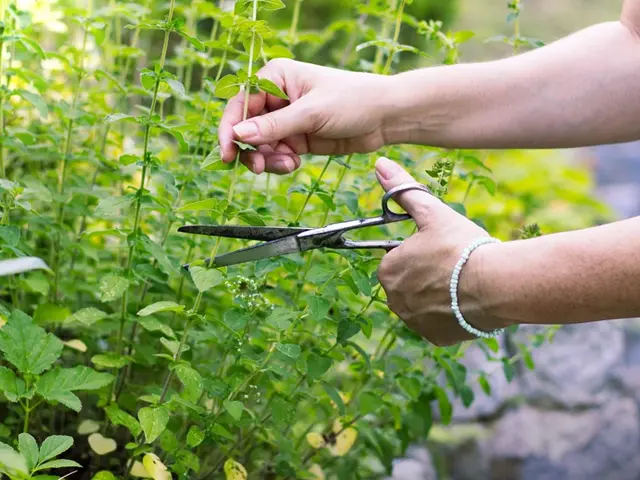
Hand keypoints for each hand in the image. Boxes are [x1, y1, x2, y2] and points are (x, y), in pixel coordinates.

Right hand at [218, 59, 390, 174]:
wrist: (385, 117)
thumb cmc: (352, 100)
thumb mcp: (311, 113)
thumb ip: (274, 126)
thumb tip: (237, 134)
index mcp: (276, 77)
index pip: (240, 103)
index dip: (230, 128)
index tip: (228, 152)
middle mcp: (277, 97)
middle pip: (246, 128)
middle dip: (251, 149)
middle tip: (258, 167)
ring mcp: (286, 120)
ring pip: (260, 146)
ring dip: (268, 159)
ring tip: (288, 164)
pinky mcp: (297, 139)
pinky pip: (277, 154)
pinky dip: (280, 163)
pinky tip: (295, 163)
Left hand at [375, 157, 506, 345]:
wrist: (496, 284)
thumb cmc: (462, 246)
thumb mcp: (432, 212)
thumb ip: (404, 190)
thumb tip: (380, 165)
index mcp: (387, 271)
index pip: (398, 259)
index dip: (420, 253)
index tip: (440, 250)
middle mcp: (394, 300)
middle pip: (409, 283)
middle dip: (426, 275)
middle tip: (453, 266)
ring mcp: (414, 322)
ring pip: (422, 303)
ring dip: (437, 295)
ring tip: (461, 284)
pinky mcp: (435, 337)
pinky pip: (438, 324)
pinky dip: (449, 315)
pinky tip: (465, 303)